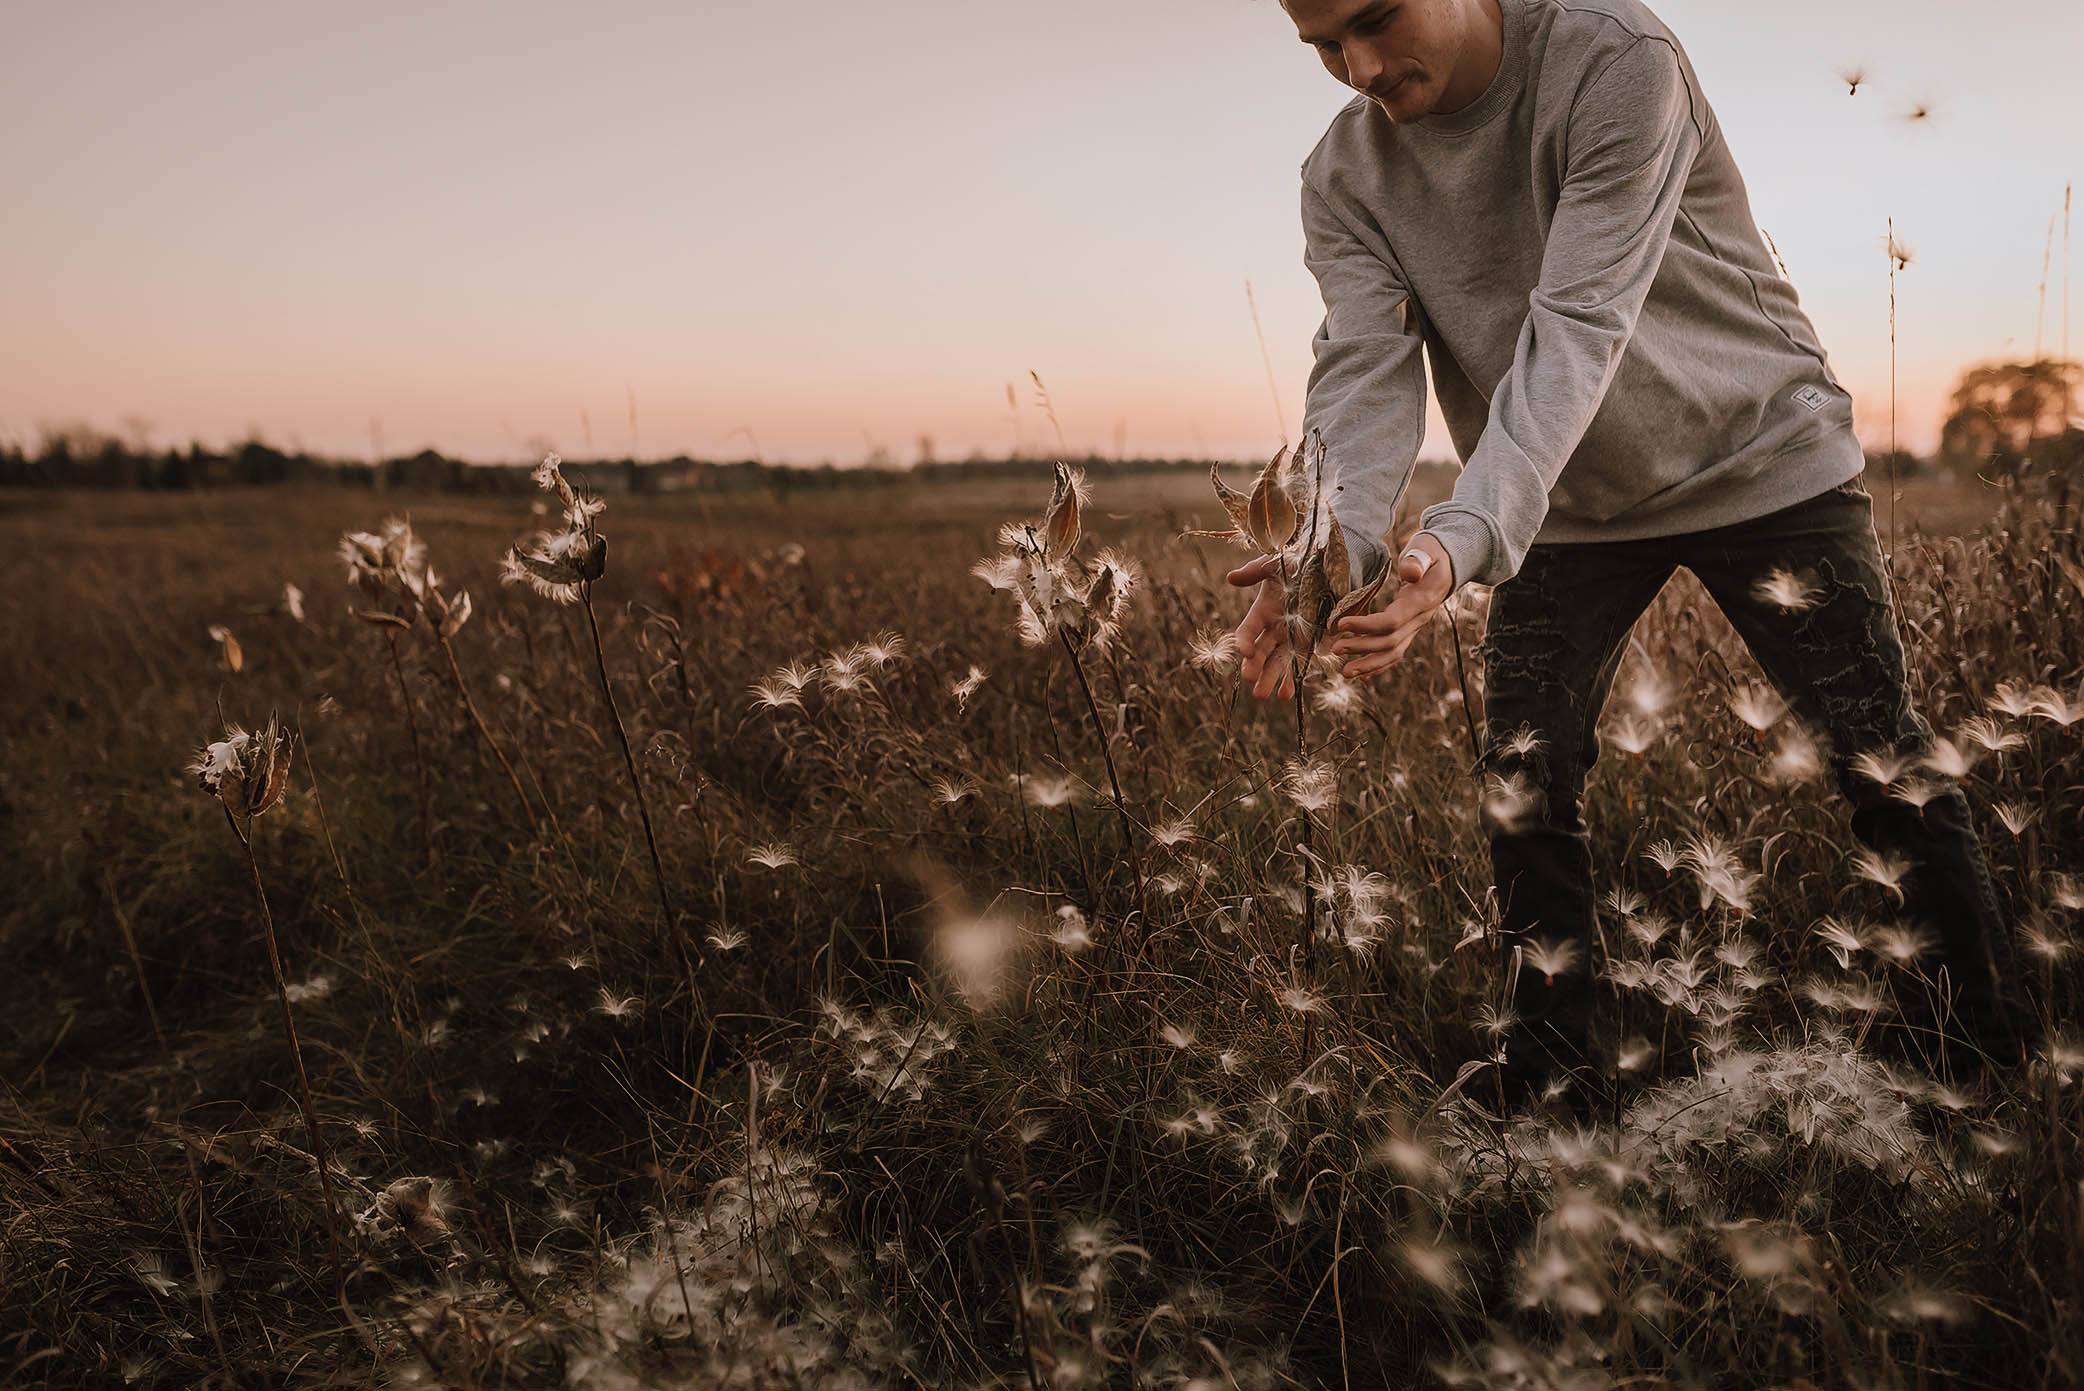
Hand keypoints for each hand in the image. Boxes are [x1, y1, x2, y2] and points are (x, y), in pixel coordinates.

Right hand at [1226, 553, 1309, 701]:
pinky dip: (1293, 679)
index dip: (1245, 641)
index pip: (1248, 630)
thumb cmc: (1300, 562)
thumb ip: (1255, 571)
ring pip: (1277, 662)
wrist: (1330, 566)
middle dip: (1254, 667)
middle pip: (1260, 651)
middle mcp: (1275, 628)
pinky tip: (1287, 694)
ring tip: (1265, 696)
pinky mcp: (1310, 643)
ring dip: (1271, 679)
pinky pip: (1299, 664)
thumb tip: (1231, 578)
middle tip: (1250, 681)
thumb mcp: (1276, 563)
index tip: (1245, 651)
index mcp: (1263, 610)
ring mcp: (1292, 638)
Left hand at [1329, 533, 1452, 679]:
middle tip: (1335, 649)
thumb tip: (1409, 574)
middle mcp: (1420, 619)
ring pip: (1393, 653)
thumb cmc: (1432, 552)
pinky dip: (1378, 665)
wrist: (1450, 562)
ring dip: (1369, 665)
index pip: (1392, 621)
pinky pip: (1395, 652)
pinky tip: (1362, 674)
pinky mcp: (1410, 629)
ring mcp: (1416, 626)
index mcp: (1421, 601)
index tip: (1341, 624)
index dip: (1366, 626)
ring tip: (1345, 672)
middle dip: (1361, 648)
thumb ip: (1416, 560)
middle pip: (1390, 642)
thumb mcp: (1426, 549)